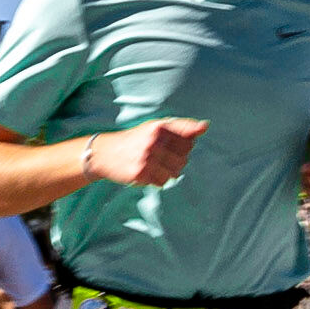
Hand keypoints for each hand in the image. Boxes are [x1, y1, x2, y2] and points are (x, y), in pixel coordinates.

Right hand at [92, 115, 207, 189]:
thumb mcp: (152, 128)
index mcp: (156, 127)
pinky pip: (162, 182)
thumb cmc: (134, 140)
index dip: (194, 131)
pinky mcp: (140, 173)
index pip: (185, 130)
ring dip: (169, 172)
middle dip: (178, 159)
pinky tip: (148, 173)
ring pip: (175, 172)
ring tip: (156, 166)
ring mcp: (146, 157)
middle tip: (165, 157)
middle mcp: (152, 141)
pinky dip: (158, 180)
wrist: (104, 153)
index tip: (202, 128)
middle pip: (184, 156)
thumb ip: (178, 128)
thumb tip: (204, 127)